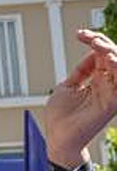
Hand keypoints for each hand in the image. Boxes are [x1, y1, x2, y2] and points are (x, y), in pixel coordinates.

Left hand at [45, 29, 116, 165]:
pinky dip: (116, 69)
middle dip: (102, 43)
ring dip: (112, 52)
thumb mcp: (68, 86)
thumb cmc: (62, 116)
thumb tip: (91, 53)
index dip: (94, 41)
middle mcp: (107, 84)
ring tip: (99, 45)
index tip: (80, 34)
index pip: (102, 54)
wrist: (58, 136)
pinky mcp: (112, 102)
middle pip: (114, 56)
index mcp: (97, 79)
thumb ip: (82, 70)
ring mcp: (111, 92)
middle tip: (89, 38)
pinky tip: (108, 59)